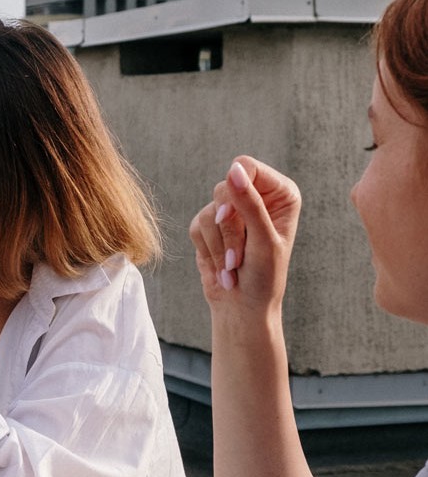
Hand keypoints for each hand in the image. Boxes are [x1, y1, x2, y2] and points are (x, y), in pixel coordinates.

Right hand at [189, 155, 301, 313]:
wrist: (243, 308)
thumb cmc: (264, 278)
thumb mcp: (262, 240)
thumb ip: (249, 204)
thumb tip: (233, 170)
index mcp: (280, 193)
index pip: (246, 167)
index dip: (234, 189)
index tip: (228, 216)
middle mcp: (256, 197)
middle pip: (223, 189)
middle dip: (226, 228)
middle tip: (237, 255)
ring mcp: (232, 212)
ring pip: (208, 212)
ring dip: (218, 246)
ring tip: (233, 267)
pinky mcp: (210, 227)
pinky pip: (196, 226)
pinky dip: (207, 250)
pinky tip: (222, 267)